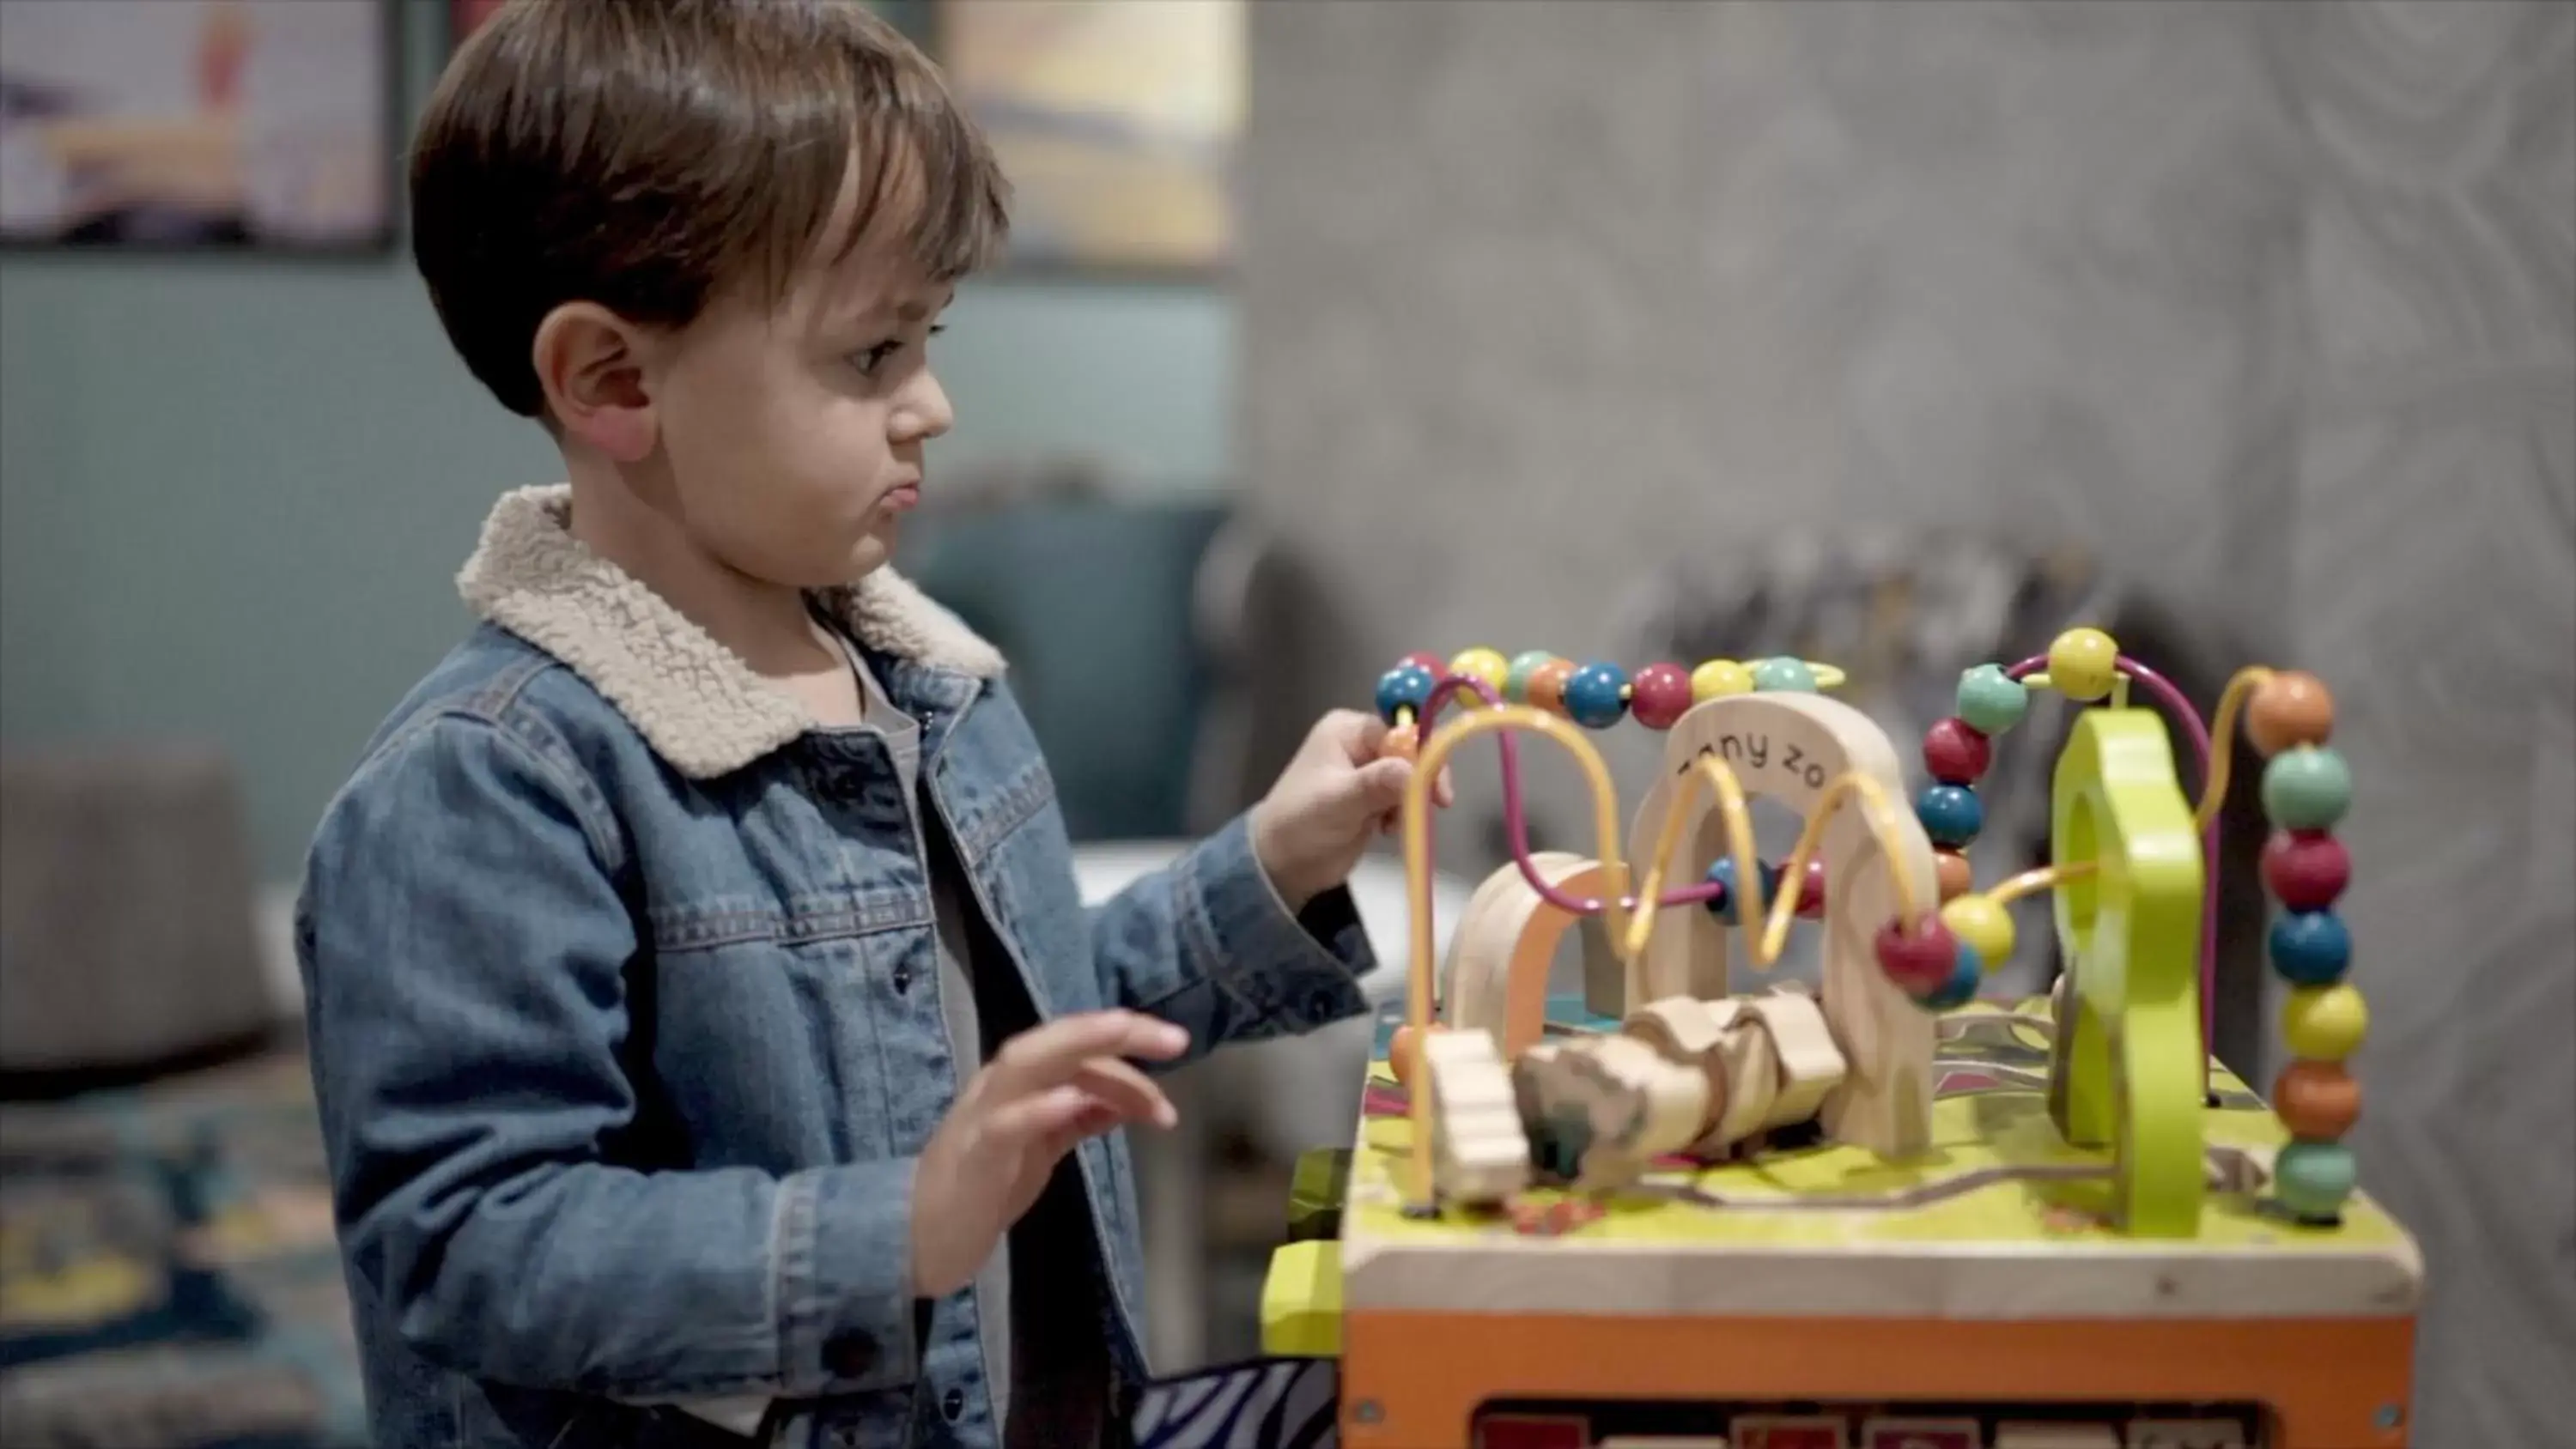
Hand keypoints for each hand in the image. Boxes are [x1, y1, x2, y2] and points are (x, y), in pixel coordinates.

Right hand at [912, 1010, 1188, 1298]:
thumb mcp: (1045, 1146)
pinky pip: (1002, 1126)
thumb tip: (1136, 1097)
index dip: (1128, 1048)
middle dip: (1113, 1030)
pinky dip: (1037, 1109)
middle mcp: (999, 1086)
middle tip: (1173, 1037)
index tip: (1176, 1052)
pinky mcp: (972, 1158)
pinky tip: (1071, 1101)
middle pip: (1055, 1039)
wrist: (918, 1238)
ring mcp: (982, 1118)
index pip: (1078, 1049)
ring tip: (1124, 1032)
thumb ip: (1084, 1117)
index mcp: (1019, 1082)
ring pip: (1024, 1064)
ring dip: (1079, 1047)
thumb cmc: (985, 1186)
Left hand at [1249, 709, 1452, 912]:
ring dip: (1410, 802)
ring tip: (1391, 825)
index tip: (1437, 788)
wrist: (1282, 864)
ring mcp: (1368, 772)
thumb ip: (1377, 784)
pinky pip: (1404, 798)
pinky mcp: (1374, 798)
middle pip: (1411, 752)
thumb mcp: (1339, 801)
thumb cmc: (1301, 824)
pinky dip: (1403, 814)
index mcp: (1348, 730)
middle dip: (1421, 781)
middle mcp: (1360, 744)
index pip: (1400, 731)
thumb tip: (1417, 770)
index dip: (1423, 755)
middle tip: (1432, 807)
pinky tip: (1387, 830)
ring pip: (1411, 777)